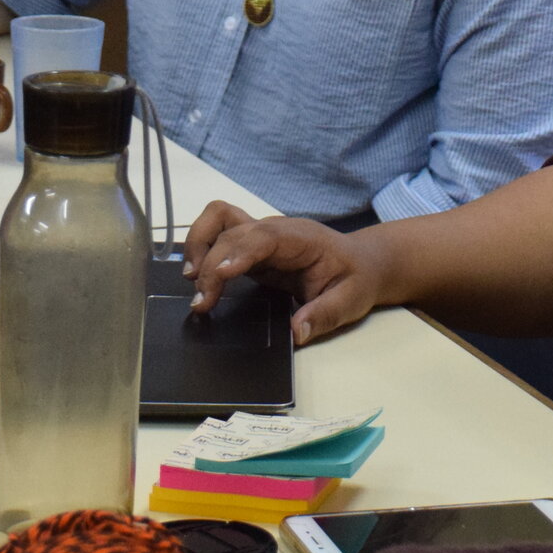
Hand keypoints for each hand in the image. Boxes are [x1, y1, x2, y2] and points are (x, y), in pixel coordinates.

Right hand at [183, 201, 393, 345]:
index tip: (218, 275)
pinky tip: (196, 274)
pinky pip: (221, 233)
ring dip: (199, 243)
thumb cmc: (356, 278)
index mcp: (302, 238)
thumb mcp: (350, 301)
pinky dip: (202, 246)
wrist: (361, 263)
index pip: (265, 238)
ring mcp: (262, 235)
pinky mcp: (252, 247)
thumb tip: (297, 333)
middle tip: (203, 304)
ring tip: (190, 281)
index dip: (239, 252)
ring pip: (220, 219)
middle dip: (212, 265)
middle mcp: (277, 230)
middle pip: (234, 233)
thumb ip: (324, 315)